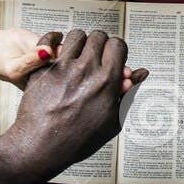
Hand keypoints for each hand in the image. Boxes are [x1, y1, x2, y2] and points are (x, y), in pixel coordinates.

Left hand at [0, 28, 148, 182]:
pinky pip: (50, 42)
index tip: (114, 57)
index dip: (117, 50)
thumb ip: (128, 93)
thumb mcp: (112, 121)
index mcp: (106, 82)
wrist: (41, 148)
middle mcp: (85, 70)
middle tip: (97, 55)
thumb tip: (141, 74)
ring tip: (78, 54)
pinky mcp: (42, 69)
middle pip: (99, 36)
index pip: (118, 45)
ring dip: (80, 42)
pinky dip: (55, 42)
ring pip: (77, 35)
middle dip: (101, 44)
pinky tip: (57, 49)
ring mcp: (62, 68)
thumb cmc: (77, 140)